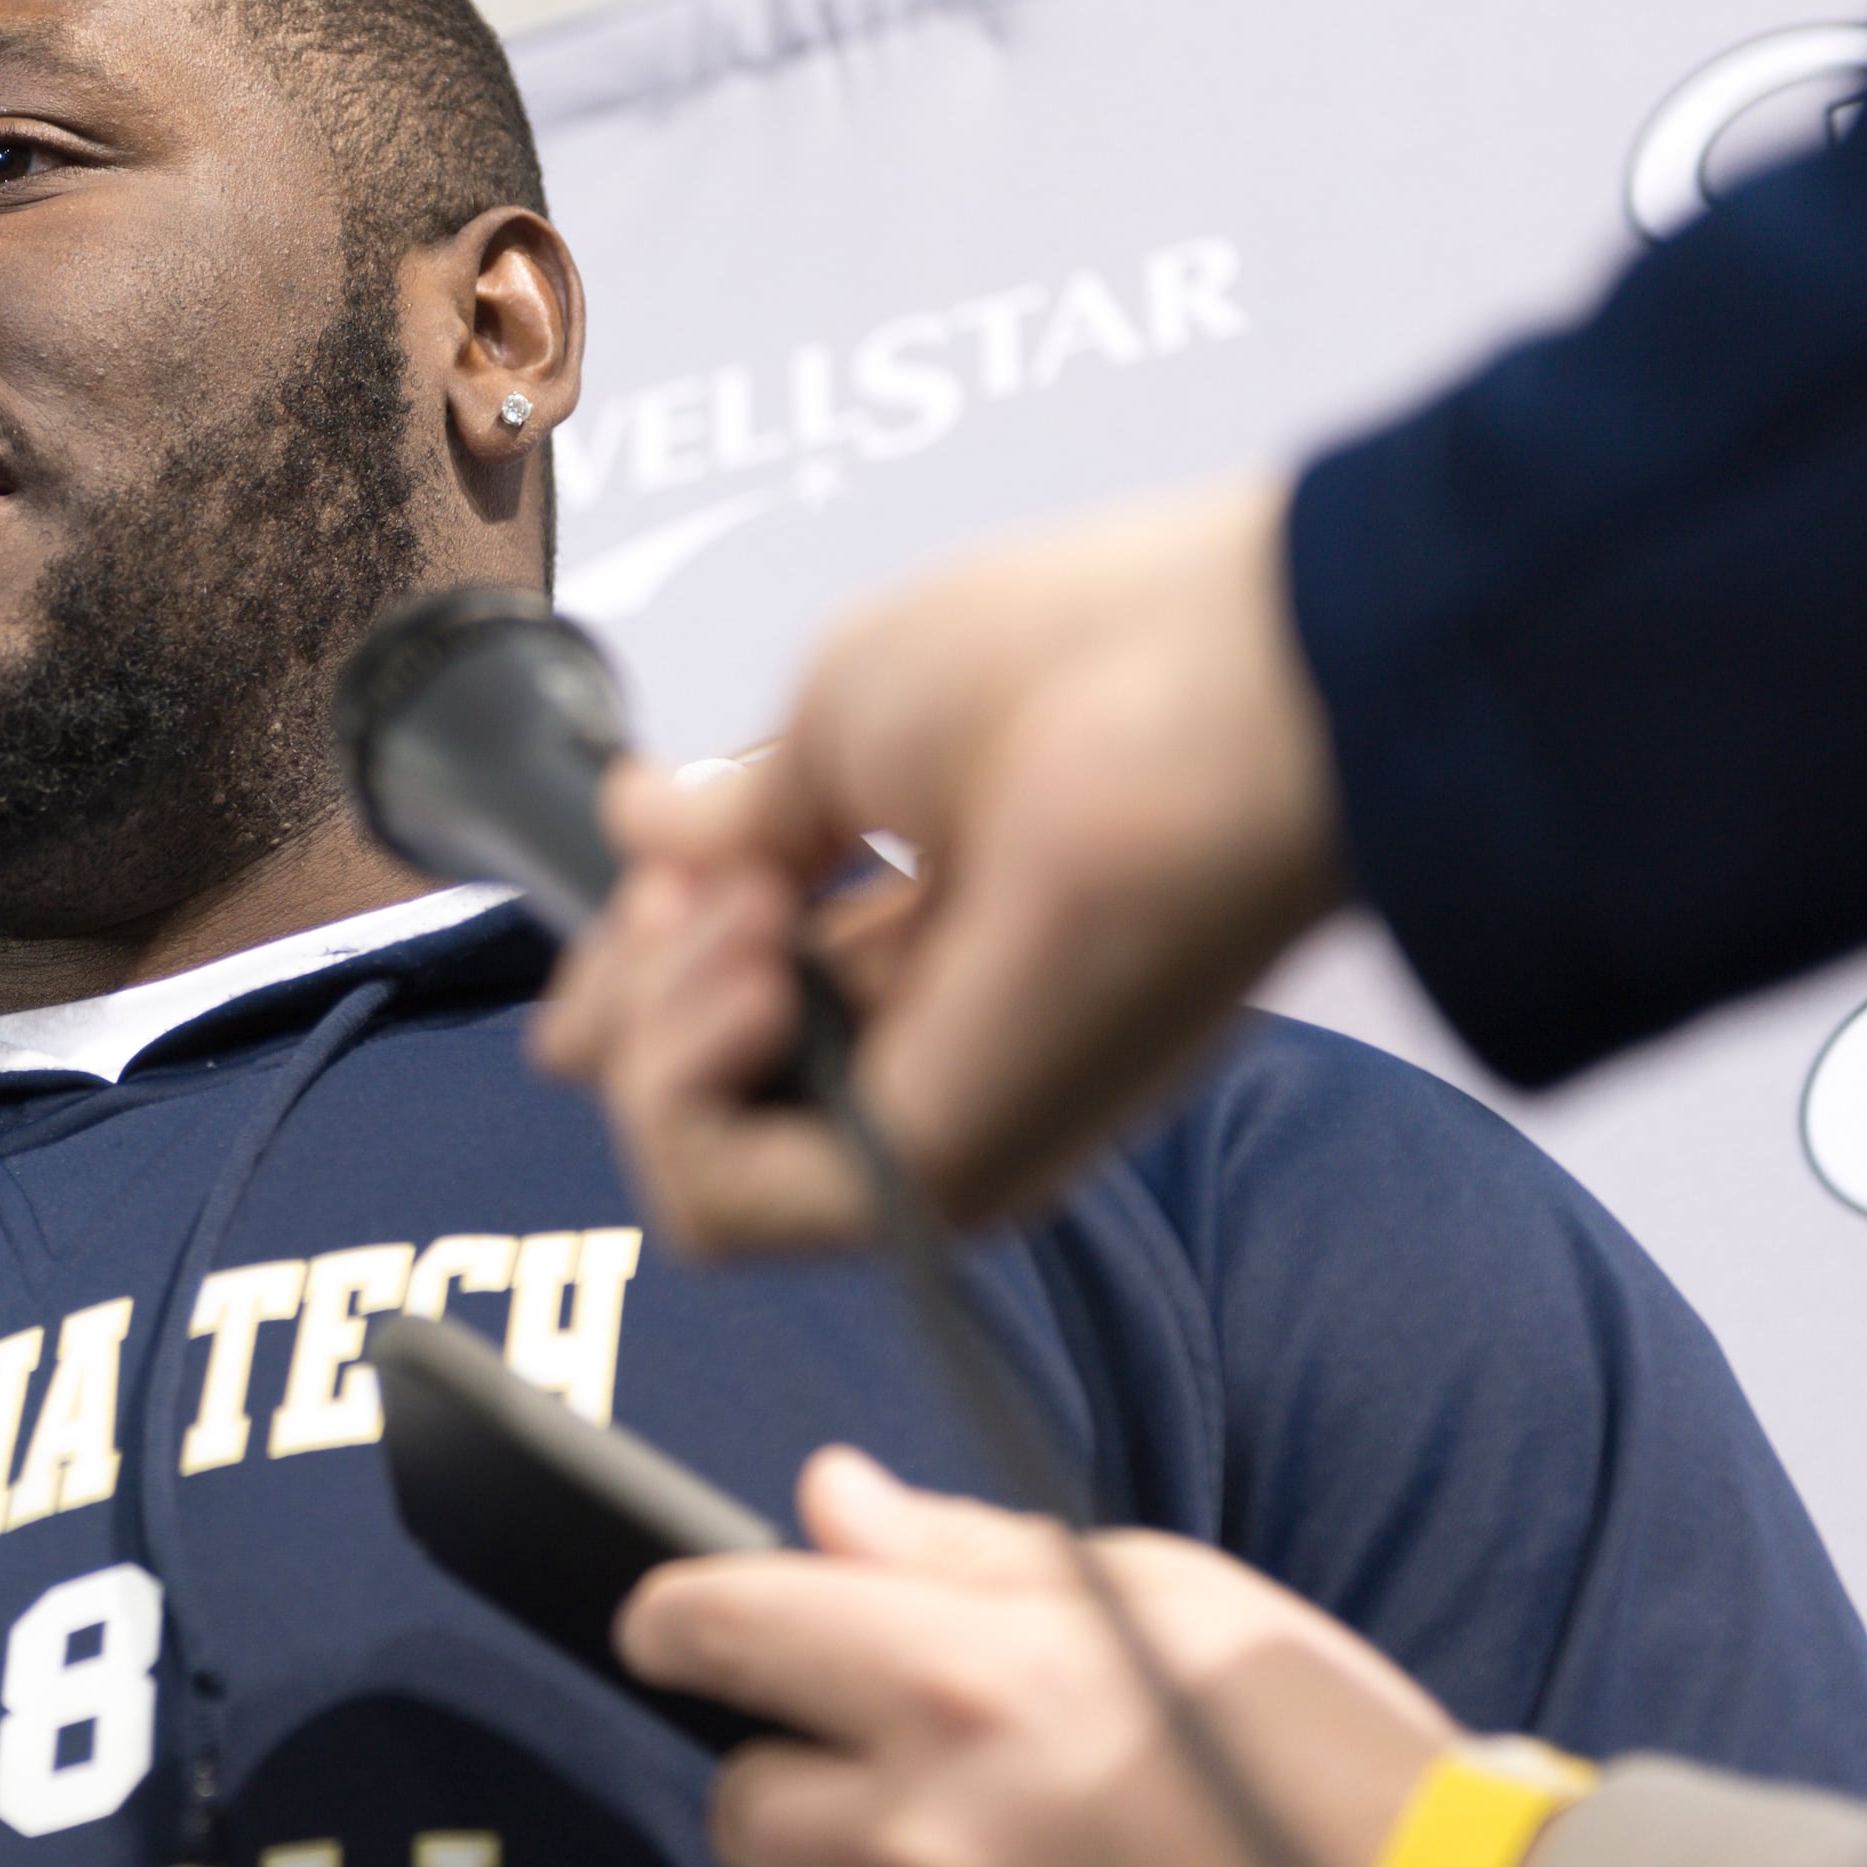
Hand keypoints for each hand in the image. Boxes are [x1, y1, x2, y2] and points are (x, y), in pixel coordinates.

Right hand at [530, 475, 1345, 1247]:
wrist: (1238, 694)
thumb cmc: (1095, 662)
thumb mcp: (844, 718)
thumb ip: (734, 817)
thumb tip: (636, 827)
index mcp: (931, 949)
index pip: (723, 1022)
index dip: (643, 948)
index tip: (663, 847)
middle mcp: (930, 1055)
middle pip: (685, 1099)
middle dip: (628, 981)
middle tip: (698, 878)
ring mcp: (934, 1127)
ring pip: (688, 1166)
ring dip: (654, 1022)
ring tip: (745, 908)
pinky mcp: (933, 1176)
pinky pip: (721, 1204)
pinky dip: (679, 1085)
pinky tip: (753, 966)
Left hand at [619, 1449, 1452, 1866]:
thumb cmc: (1322, 1757)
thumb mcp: (1159, 1592)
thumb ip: (959, 1552)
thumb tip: (826, 1503)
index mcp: (954, 1680)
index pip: (716, 1628)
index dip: (681, 1617)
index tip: (682, 1622)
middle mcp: (919, 1827)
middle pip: (738, 1799)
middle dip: (788, 1768)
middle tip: (891, 1754)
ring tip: (967, 1860)